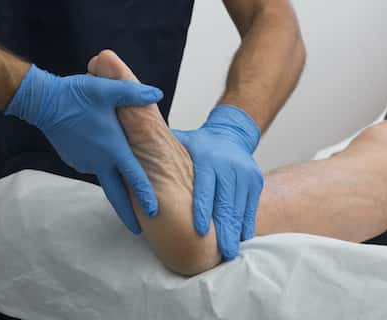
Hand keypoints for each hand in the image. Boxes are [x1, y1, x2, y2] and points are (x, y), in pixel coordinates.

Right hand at [6, 64, 163, 233]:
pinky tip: (103, 153)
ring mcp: (85, 162)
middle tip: (138, 231)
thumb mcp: (108, 90)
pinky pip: (93, 165)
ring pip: (105, 177)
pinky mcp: (75, 159)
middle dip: (128, 214)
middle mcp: (99, 161)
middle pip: (116, 195)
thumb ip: (134, 94)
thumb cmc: (77, 96)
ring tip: (127, 185)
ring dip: (115, 183)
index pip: (134, 178)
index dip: (145, 196)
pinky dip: (101, 165)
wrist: (44, 102)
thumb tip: (157, 93)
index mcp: (112, 149)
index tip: (155, 214)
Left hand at [172, 105, 262, 259]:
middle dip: (224, 229)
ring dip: (236, 230)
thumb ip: (161, 151)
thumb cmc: (198, 144)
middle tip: (221, 253)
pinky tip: (242, 238)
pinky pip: (251, 205)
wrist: (230, 134)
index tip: (198, 231)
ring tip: (230, 252)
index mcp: (208, 159)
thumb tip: (131, 156)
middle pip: (226, 202)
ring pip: (240, 206)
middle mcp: (229, 166)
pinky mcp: (255, 181)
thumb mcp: (181, 142)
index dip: (202, 210)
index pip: (205, 188)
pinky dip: (246, 222)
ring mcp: (245, 174)